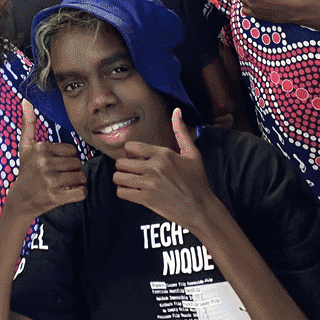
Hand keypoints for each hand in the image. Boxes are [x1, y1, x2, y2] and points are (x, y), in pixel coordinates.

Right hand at [4, 100, 85, 219]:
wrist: (21, 199)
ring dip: (76, 182)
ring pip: (80, 177)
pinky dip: (79, 193)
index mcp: (41, 149)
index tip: (55, 164)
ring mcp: (50, 181)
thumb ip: (28, 123)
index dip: (67, 158)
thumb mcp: (25, 146)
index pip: (72, 151)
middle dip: (72, 170)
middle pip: (77, 163)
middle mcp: (44, 163)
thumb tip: (26, 100)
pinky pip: (81, 192)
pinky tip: (68, 193)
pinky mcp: (55, 197)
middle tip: (59, 175)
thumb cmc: (26, 170)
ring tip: (63, 184)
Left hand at [113, 109, 215, 231]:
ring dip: (122, 179)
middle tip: (131, 171)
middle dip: (124, 166)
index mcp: (163, 154)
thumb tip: (177, 111)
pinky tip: (133, 192)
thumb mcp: (193, 154)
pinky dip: (124, 192)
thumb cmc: (197, 182)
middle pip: (121, 162)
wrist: (201, 209)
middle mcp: (154, 167)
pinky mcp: (146, 199)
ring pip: (118, 177)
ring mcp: (149, 183)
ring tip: (130, 181)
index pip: (130, 147)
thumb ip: (181, 131)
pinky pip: (121, 192)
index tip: (135, 157)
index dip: (130, 152)